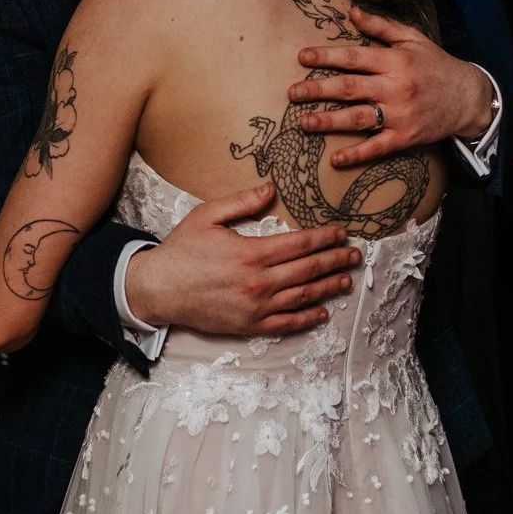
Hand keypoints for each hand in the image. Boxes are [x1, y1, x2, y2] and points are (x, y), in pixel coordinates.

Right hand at [123, 180, 359, 336]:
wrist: (157, 289)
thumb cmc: (181, 249)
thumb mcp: (208, 215)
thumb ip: (243, 201)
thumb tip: (272, 187)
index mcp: (252, 252)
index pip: (301, 244)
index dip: (326, 238)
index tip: (342, 233)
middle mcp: (259, 281)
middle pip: (308, 269)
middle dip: (335, 260)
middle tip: (356, 254)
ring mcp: (255, 307)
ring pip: (303, 296)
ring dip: (328, 287)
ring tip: (347, 280)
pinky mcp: (248, 326)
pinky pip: (285, 324)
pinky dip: (307, 318)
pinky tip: (322, 312)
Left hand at [285, 5, 494, 170]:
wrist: (468, 97)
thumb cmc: (436, 65)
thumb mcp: (413, 38)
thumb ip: (381, 27)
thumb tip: (352, 11)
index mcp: (395, 61)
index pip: (354, 57)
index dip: (326, 57)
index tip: (302, 57)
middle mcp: (396, 87)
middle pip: (350, 88)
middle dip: (317, 90)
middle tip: (292, 93)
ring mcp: (400, 114)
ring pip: (358, 118)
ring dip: (328, 121)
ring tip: (303, 123)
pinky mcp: (405, 137)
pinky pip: (377, 148)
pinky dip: (356, 154)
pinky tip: (335, 160)